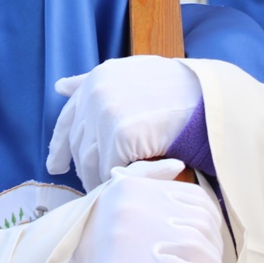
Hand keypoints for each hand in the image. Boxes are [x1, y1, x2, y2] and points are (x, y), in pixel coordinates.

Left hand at [47, 56, 201, 189]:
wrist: (209, 97)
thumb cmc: (176, 88)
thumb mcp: (131, 72)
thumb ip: (93, 81)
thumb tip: (60, 87)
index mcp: (98, 78)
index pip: (68, 118)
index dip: (59, 144)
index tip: (54, 165)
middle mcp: (96, 93)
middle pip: (78, 143)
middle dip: (82, 166)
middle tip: (90, 184)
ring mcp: (107, 113)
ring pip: (89, 159)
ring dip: (95, 178)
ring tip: (106, 190)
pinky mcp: (121, 134)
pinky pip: (109, 168)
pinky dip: (113, 181)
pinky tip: (120, 189)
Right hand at [72, 159, 223, 262]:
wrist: (67, 251)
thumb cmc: (95, 225)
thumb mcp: (116, 193)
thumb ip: (147, 174)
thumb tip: (179, 165)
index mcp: (132, 190)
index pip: (196, 199)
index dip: (210, 220)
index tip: (209, 237)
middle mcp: (134, 211)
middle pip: (201, 225)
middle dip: (211, 245)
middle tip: (208, 257)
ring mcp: (138, 241)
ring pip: (199, 249)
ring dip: (206, 260)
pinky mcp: (138, 262)